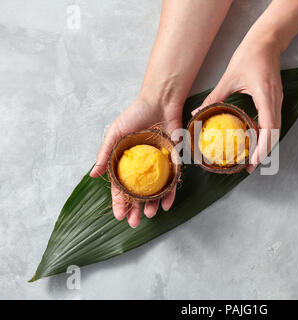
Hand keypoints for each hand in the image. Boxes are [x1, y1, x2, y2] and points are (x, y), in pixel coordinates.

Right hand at [90, 97, 181, 227]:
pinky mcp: (174, 161)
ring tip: (150, 215)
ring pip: (155, 190)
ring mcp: (158, 165)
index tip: (119, 216)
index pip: (121, 187)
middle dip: (136, 209)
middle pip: (138, 193)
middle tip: (135, 223)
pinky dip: (170, 192)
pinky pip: (172, 180)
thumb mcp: (115, 133)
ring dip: (152, 204)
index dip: (119, 202)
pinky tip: (166, 204)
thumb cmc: (136, 115)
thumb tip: (93, 175)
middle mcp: (142, 166)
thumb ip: (105, 154)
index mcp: (126, 162)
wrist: (160, 102)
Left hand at [195, 36, 282, 172]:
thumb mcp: (229, 78)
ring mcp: (278, 101)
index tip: (253, 161)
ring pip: (276, 130)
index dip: (262, 148)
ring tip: (253, 159)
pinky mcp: (276, 100)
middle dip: (264, 153)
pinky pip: (273, 123)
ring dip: (266, 146)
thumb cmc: (249, 55)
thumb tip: (198, 112)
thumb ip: (214, 97)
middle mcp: (275, 101)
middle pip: (275, 134)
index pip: (269, 129)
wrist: (267, 41)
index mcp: (265, 96)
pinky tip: (255, 141)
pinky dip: (266, 135)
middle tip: (250, 167)